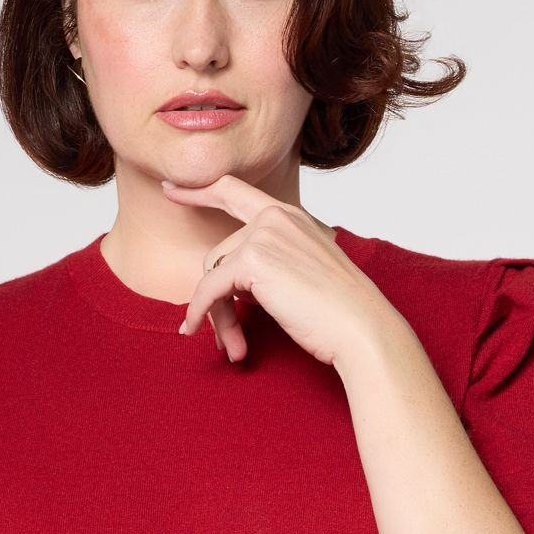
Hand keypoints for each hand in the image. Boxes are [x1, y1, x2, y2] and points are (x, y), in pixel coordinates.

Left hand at [159, 174, 396, 365]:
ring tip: (234, 344)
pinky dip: (200, 312)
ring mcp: (265, 235)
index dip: (200, 190)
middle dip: (213, 295)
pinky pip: (209, 289)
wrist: (361, 328)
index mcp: (291, 216)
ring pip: (213, 274)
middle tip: (210, 329)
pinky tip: (194, 330)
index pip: (235, 191)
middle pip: (218, 252)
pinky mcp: (253, 261)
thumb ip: (268, 266)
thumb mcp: (302, 275)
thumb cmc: (338, 312)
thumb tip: (226, 285)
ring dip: (217, 313)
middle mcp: (276, 217)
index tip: (171, 188)